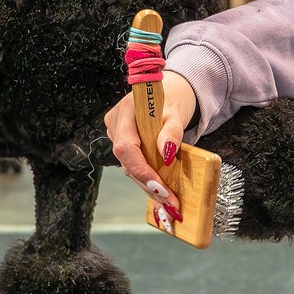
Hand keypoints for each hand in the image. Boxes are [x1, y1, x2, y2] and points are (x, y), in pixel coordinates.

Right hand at [104, 72, 196, 219]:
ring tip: (169, 202)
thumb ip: (171, 131)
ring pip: (129, 166)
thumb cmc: (172, 97)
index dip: (141, 170)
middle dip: (148, 184)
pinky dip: (147, 178)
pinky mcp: (123, 142)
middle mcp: (116, 123)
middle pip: (127, 161)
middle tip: (170, 203)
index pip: (126, 147)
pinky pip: (133, 164)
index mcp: (126, 110)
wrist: (168, 91)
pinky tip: (161, 193)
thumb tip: (167, 153)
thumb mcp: (177, 111)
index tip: (160, 188)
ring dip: (149, 185)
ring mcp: (116, 133)